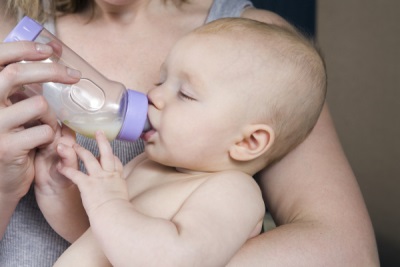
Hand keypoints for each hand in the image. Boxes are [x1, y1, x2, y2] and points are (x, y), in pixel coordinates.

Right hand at [0, 41, 79, 198]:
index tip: (50, 48)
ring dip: (52, 115)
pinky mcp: (7, 147)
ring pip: (37, 104)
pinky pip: (45, 130)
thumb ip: (22, 84)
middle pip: (15, 74)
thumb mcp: (11, 106)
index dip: (22, 48)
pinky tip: (43, 142)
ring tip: (46, 125)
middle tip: (74, 75)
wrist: (3, 177)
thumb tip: (51, 49)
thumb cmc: (13, 135)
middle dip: (50, 71)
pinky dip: (52, 135)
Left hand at [57, 131, 125, 216]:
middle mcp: (109, 175)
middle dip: (102, 141)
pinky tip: (60, 167)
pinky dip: (66, 170)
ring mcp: (98, 178)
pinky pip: (75, 174)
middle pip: (106, 153)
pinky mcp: (87, 185)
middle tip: (98, 132)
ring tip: (73, 145)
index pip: (116, 162)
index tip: (108, 153)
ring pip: (89, 158)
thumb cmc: (119, 214)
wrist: (114, 217)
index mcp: (118, 179)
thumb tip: (121, 201)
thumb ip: (120, 196)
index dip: (112, 156)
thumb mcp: (124, 201)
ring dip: (80, 150)